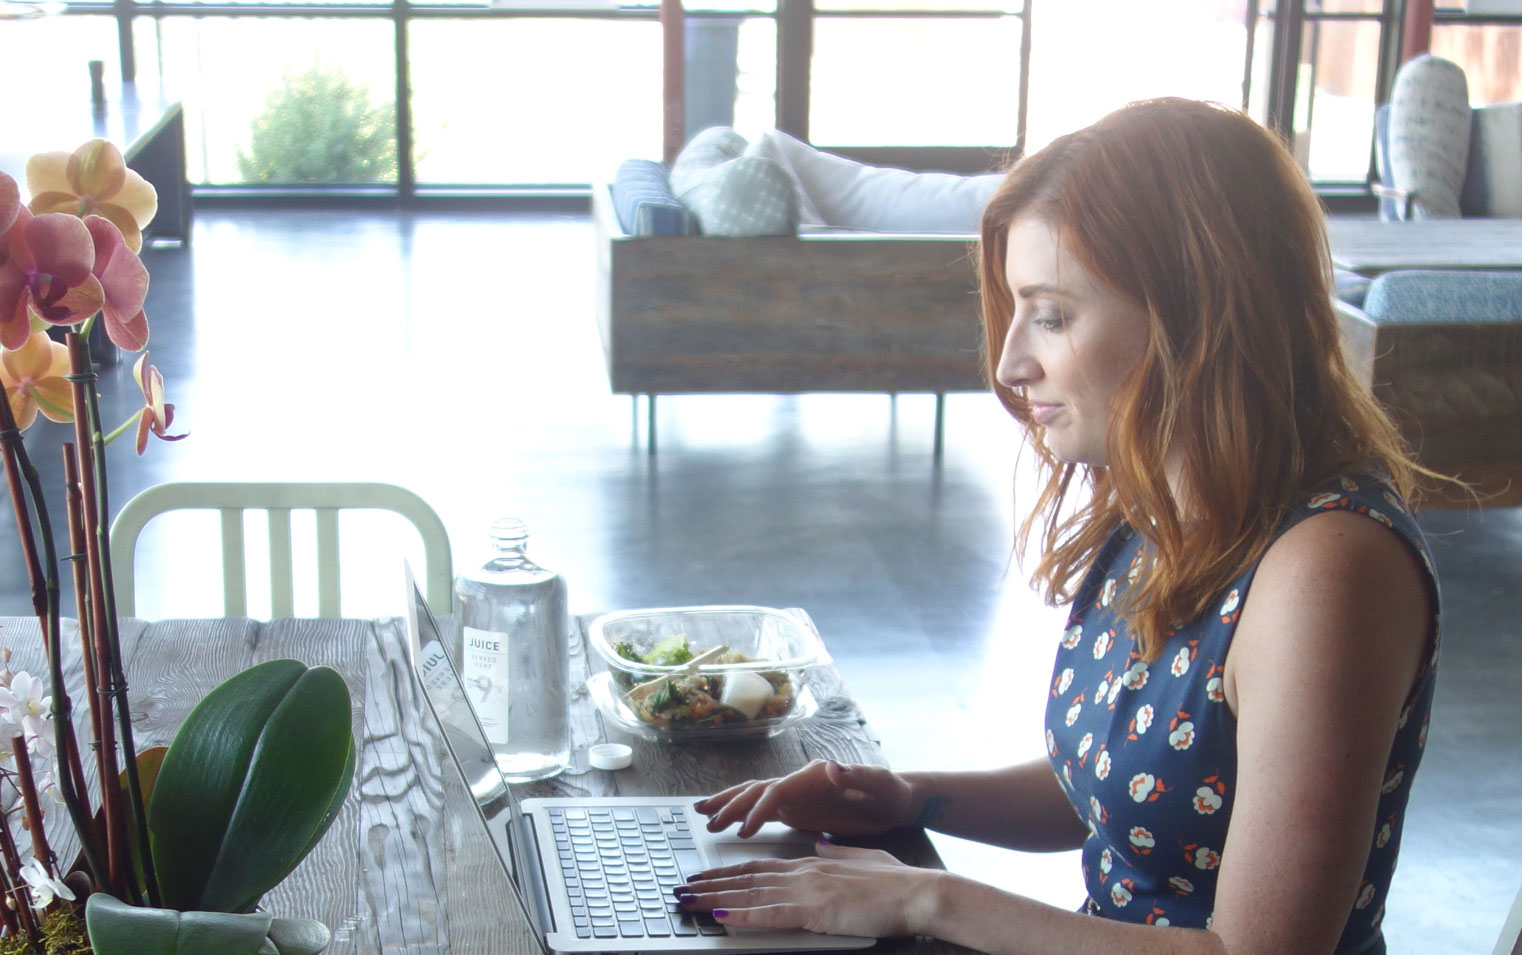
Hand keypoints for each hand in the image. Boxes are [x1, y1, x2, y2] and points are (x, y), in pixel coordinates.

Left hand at [674, 841, 936, 937]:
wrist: (918, 892)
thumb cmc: (897, 882)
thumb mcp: (862, 858)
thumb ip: (837, 852)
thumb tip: (819, 843)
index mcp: (812, 863)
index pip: (760, 867)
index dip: (728, 873)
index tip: (704, 877)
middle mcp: (803, 872)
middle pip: (746, 879)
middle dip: (710, 884)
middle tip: (681, 888)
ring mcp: (808, 889)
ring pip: (750, 895)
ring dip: (714, 899)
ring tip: (687, 901)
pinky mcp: (816, 910)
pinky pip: (771, 914)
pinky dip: (743, 916)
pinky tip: (721, 918)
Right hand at [695, 759, 915, 837]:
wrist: (900, 800)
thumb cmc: (891, 791)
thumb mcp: (879, 783)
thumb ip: (854, 775)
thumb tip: (830, 765)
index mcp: (814, 776)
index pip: (777, 790)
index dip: (758, 809)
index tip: (743, 830)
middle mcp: (800, 782)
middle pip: (757, 790)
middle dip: (730, 804)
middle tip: (705, 818)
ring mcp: (798, 795)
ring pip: (755, 798)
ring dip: (730, 806)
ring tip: (703, 815)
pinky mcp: (799, 809)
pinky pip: (765, 811)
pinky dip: (745, 816)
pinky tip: (729, 824)